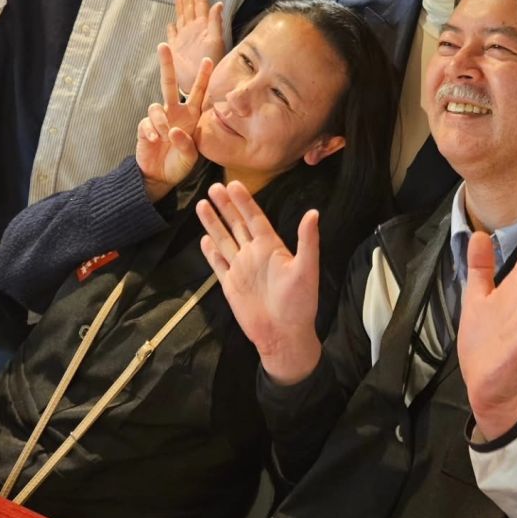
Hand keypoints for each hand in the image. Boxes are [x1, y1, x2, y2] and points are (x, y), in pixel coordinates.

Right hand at [136, 42, 212, 200]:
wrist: (160, 177)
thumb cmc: (179, 163)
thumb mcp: (190, 157)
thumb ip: (186, 144)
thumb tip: (173, 131)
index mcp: (190, 116)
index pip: (197, 93)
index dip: (202, 77)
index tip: (209, 60)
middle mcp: (174, 113)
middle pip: (169, 84)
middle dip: (167, 65)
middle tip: (163, 46)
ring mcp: (158, 119)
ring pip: (156, 107)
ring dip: (160, 121)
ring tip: (163, 136)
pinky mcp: (144, 128)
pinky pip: (146, 123)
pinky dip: (150, 131)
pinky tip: (154, 140)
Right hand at [167, 0, 225, 92]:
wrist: (198, 81)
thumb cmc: (211, 63)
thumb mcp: (216, 40)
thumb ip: (215, 23)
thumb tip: (219, 4)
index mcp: (203, 27)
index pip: (202, 7)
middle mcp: (193, 30)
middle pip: (190, 9)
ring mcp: (184, 38)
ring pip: (181, 17)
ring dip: (180, 6)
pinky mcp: (175, 48)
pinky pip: (173, 34)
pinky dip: (171, 28)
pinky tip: (171, 23)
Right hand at [198, 181, 322, 382]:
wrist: (284, 334)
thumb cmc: (300, 302)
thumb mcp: (307, 268)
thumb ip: (308, 240)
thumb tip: (313, 212)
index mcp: (271, 247)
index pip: (255, 218)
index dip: (244, 201)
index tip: (234, 183)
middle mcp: (254, 254)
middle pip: (236, 224)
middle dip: (225, 205)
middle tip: (214, 186)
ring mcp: (241, 269)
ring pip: (224, 240)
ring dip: (213, 223)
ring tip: (202, 204)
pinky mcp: (231, 286)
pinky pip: (218, 265)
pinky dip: (211, 253)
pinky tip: (204, 240)